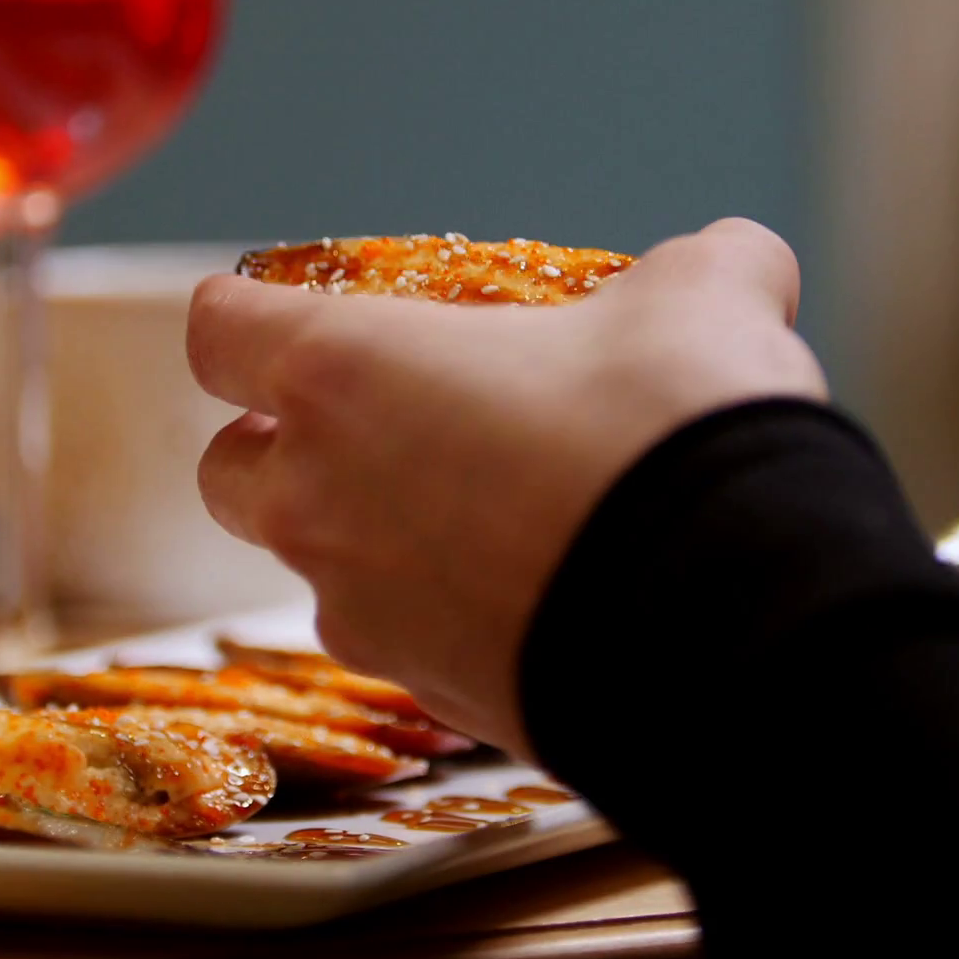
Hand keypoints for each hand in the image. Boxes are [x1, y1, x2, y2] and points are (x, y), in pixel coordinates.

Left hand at [187, 219, 825, 756]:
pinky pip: (400, 641)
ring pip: (317, 569)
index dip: (248, 314)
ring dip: (368, 534)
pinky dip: (441, 613)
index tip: (291, 312)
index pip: (219, 330)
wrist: (737, 622)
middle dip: (283, 445)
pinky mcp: (425, 694)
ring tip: (485, 512)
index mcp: (339, 375)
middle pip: (231, 470)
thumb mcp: (706, 299)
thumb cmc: (676, 433)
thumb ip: (698, 267)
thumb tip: (740, 264)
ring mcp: (362, 612)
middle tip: (382, 423)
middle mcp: (317, 500)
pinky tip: (535, 593)